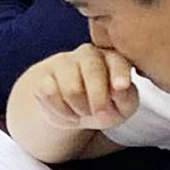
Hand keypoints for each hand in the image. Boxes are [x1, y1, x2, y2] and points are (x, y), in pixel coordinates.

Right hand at [18, 44, 140, 137]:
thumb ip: (127, 98)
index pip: (117, 61)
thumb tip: (120, 89)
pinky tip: (67, 111)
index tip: (121, 87)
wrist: (71, 109)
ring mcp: (63, 61)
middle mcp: (88, 53)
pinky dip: (61, 111)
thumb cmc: (103, 104)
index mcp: (112, 58)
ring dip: (80, 109)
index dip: (119, 73)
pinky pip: (50, 94)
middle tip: (100, 115)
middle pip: (92, 71)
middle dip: (98, 100)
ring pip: (71, 88)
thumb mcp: (122, 107)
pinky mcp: (43, 75)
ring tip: (83, 112)